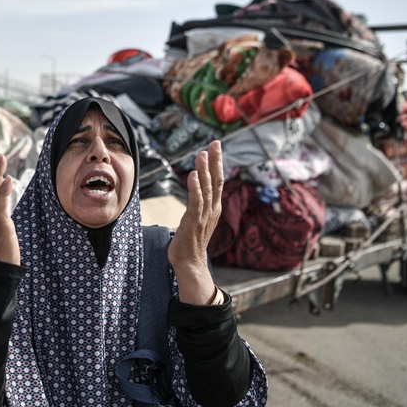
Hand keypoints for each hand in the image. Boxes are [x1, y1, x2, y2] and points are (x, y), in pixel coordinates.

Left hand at [169, 140, 222, 304]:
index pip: (217, 180)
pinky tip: (194, 176)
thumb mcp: (197, 218)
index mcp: (213, 207)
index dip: (217, 163)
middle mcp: (211, 209)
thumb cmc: (190, 240)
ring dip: (204, 171)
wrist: (189, 263)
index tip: (215, 146)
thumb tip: (195, 190)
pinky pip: (196, 203)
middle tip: (215, 143)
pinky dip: (195, 189)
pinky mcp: (193, 223)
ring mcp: (204, 216)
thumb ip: (198, 204)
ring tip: (202, 154)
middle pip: (216, 181)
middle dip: (215, 161)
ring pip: (206, 189)